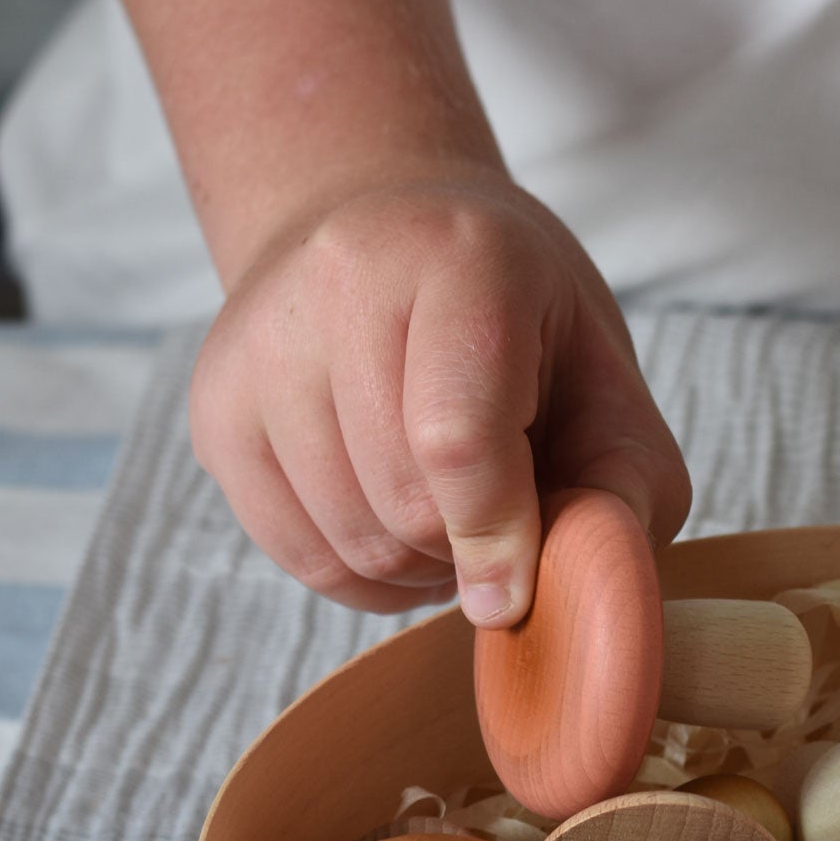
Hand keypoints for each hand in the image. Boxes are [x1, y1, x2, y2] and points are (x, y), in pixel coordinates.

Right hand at [189, 171, 690, 622]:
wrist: (396, 243)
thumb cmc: (523, 331)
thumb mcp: (610, 390)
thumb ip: (622, 492)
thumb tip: (568, 597)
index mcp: (464, 257)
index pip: (458, 437)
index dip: (495, 538)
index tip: (514, 594)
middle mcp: (343, 275)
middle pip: (401, 503)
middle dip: (463, 550)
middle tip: (492, 522)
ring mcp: (262, 339)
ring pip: (345, 538)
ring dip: (413, 569)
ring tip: (445, 519)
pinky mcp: (217, 404)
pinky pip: (294, 554)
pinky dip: (359, 576)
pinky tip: (392, 530)